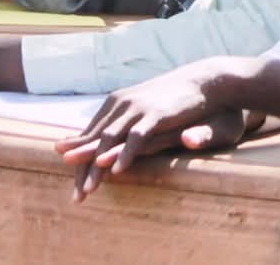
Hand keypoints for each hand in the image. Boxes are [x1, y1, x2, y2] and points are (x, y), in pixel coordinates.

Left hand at [56, 60, 247, 201]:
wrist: (205, 80)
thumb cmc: (175, 100)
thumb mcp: (144, 113)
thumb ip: (124, 127)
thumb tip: (102, 144)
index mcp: (116, 104)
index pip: (91, 137)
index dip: (80, 162)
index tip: (74, 186)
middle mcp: (121, 105)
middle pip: (94, 142)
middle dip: (82, 170)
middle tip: (76, 199)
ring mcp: (138, 109)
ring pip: (109, 141)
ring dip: (97, 167)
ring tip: (88, 189)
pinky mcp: (156, 114)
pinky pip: (136, 138)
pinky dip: (125, 154)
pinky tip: (118, 172)